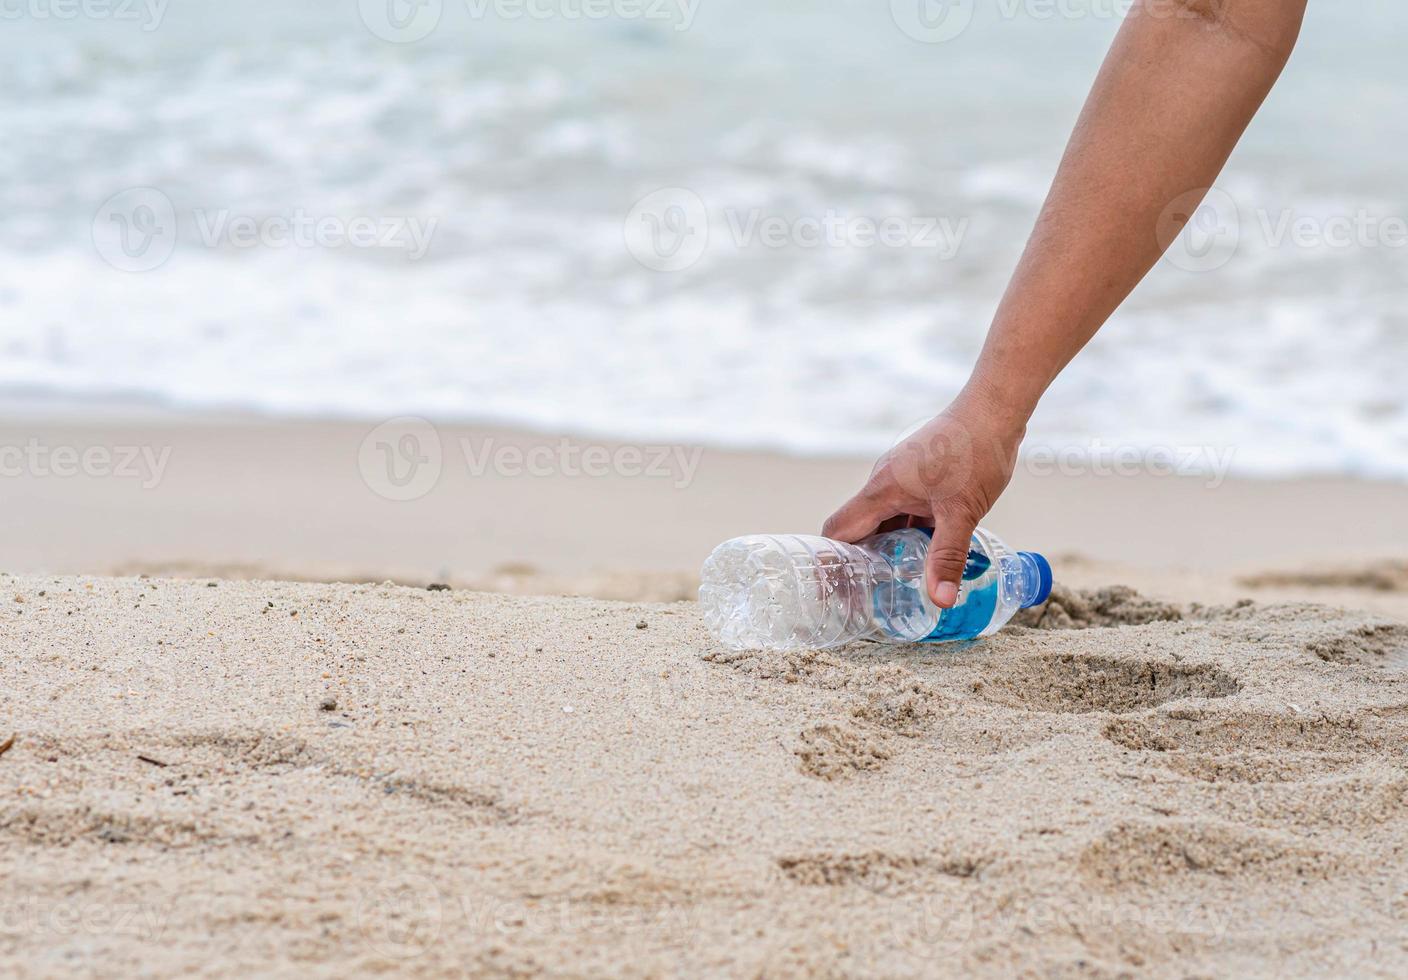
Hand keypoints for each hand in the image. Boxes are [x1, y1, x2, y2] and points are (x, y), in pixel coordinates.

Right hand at [822, 389, 1025, 607]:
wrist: (995, 409)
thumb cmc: (975, 451)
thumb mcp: (963, 512)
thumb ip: (948, 556)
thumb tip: (940, 600)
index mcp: (881, 489)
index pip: (838, 530)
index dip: (832, 562)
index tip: (835, 591)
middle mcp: (884, 482)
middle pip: (857, 528)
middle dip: (859, 562)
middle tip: (866, 597)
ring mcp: (901, 478)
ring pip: (883, 521)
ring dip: (887, 549)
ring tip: (894, 583)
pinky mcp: (919, 476)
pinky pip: (903, 511)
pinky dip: (907, 534)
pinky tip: (925, 553)